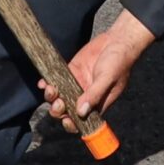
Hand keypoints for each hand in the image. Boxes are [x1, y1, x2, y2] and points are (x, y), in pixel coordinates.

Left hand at [40, 10, 154, 127]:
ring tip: (50, 89)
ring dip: (51, 97)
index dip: (72, 124)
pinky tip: (44, 82)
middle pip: (67, 111)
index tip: (66, 120)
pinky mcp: (71, 71)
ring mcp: (77, 84)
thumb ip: (95, 94)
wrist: (118, 40)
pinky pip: (56, 81)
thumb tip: (81, 112)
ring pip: (59, 97)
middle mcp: (85, 97)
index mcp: (97, 104)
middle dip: (59, 110)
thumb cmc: (119, 62)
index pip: (82, 121)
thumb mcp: (108, 78)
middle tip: (59, 102)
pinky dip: (48, 83)